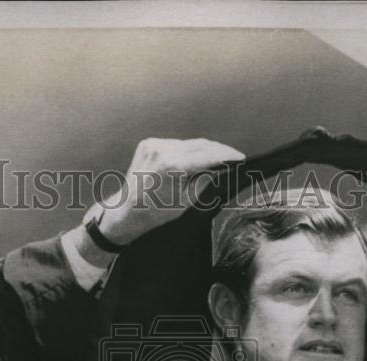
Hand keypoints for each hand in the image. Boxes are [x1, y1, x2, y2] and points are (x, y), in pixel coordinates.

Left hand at [91, 137, 244, 245]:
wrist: (126, 210)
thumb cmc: (155, 211)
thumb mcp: (186, 201)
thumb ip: (205, 181)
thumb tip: (220, 168)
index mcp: (172, 166)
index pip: (208, 155)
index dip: (227, 155)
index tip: (240, 158)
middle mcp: (162, 150)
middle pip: (200, 145)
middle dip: (218, 151)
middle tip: (233, 158)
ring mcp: (154, 144)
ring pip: (188, 144)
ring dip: (201, 151)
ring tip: (212, 163)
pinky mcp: (149, 143)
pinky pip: (175, 145)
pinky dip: (184, 151)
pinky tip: (187, 163)